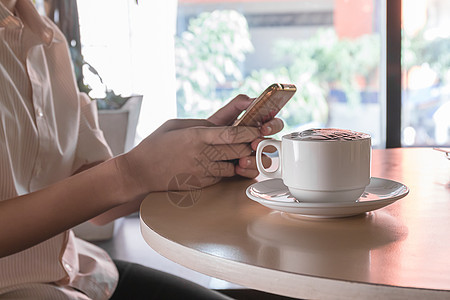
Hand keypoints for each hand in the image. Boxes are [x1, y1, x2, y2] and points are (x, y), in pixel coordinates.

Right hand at [119, 119, 261, 195]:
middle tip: (258, 140)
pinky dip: (227, 170)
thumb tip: (222, 125)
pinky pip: (223, 176)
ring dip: (240, 159)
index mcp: (196, 136)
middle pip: (237, 150)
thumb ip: (201, 124)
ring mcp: (202, 171)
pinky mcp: (201, 183)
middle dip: (250, 145)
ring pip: (234, 165)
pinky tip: (223, 163)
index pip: (231, 134)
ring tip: (241, 152)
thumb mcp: (176, 125)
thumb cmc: (156, 145)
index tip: (259, 129)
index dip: (250, 132)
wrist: (140, 172)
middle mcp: (202, 154)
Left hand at [208, 94, 283, 177]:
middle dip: (266, 144)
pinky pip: (255, 171)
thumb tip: (252, 100)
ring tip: (242, 160)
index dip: (273, 125)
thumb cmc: (214, 129)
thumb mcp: (224, 114)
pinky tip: (238, 167)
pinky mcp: (249, 168)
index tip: (264, 127)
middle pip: (275, 142)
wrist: (201, 146)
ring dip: (256, 160)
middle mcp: (259, 141)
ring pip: (266, 159)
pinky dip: (248, 170)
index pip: (275, 124)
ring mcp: (255, 155)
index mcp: (258, 126)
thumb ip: (238, 104)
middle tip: (254, 144)